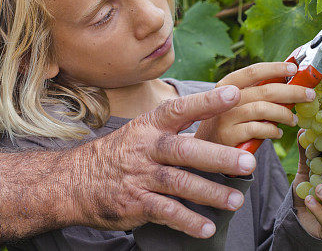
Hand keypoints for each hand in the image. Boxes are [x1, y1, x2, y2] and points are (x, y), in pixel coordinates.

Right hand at [72, 86, 255, 238]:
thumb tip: (216, 127)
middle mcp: (146, 149)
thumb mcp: (140, 133)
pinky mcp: (135, 203)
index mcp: (149, 126)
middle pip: (185, 150)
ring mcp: (140, 177)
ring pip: (180, 183)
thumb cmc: (119, 154)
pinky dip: (188, 221)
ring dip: (211, 193)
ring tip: (236, 201)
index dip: (207, 101)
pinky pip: (166, 212)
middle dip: (218, 156)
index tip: (235, 94)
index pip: (180, 109)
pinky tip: (207, 227)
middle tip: (247, 162)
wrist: (74, 181)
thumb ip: (175, 131)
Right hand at [194, 62, 315, 146]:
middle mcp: (223, 98)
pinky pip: (257, 129)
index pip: (252, 72)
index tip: (293, 68)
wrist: (204, 149)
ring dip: (283, 113)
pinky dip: (272, 130)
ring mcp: (225, 117)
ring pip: (262, 109)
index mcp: (226, 85)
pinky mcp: (228, 136)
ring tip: (293, 119)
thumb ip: (256, 93)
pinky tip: (277, 133)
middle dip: (291, 92)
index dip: (275, 68)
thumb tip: (289, 82)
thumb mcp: (235, 103)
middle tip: (308, 95)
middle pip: (263, 90)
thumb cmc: (227, 122)